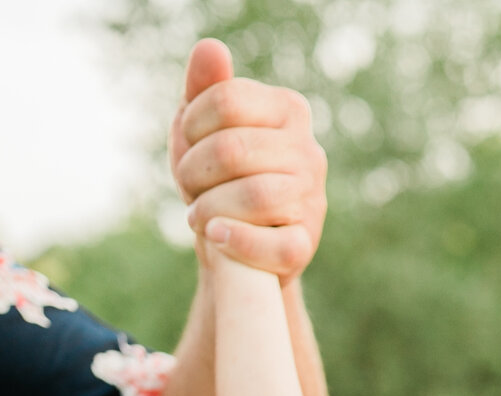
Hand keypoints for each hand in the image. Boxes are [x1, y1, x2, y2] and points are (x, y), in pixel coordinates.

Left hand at [173, 39, 327, 278]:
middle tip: (188, 187)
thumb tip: (210, 48)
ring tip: (199, 215)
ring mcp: (313, 199)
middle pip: (232, 149)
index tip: (188, 144)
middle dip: (193, 171)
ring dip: (208, 208)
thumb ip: (205, 86)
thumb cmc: (217, 177)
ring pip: (254, 196)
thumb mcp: (202, 128)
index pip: (227, 100)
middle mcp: (309, 151)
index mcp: (288, 109)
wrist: (233, 241)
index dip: (191, 125)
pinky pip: (274, 244)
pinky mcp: (305, 243)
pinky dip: (235, 240)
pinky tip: (216, 235)